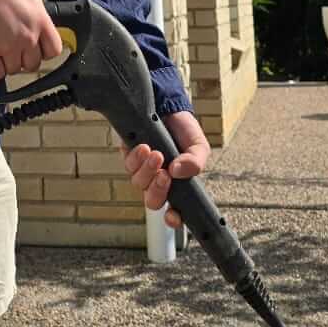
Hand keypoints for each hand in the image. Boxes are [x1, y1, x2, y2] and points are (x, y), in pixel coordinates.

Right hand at [0, 0, 63, 80]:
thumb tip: (30, 3)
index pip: (53, 49)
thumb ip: (31, 1)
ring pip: (14, 69)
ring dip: (7, 64)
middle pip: (33, 63)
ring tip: (0, 53)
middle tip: (14, 51)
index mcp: (39, 20)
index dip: (44, 51)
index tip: (37, 49)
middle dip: (24, 59)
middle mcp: (28, 36)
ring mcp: (9, 47)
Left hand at [122, 110, 210, 228]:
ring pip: (139, 183)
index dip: (173, 219)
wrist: (169, 107)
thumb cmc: (184, 131)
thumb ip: (195, 162)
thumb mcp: (198, 146)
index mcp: (177, 185)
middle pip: (153, 200)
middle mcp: (158, 181)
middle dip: (158, 191)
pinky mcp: (130, 156)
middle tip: (165, 175)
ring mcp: (143, 170)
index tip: (173, 216)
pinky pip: (129, 165)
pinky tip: (145, 147)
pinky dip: (137, 157)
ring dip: (148, 170)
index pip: (175, 210)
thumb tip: (178, 171)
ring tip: (157, 154)